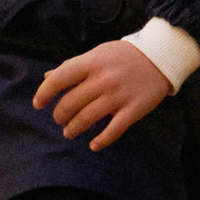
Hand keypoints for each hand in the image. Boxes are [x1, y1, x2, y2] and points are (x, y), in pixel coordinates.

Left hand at [33, 38, 171, 150]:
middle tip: (59, 119)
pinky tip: (93, 144)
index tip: (38, 104)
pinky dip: (101, 141)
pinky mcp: (134, 109)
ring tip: (69, 132)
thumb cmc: (124, 56)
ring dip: (73, 129)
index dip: (44, 93)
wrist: (161, 57)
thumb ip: (73, 66)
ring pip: (87, 118)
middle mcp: (104, 79)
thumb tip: (47, 77)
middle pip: (71, 103)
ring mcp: (119, 95)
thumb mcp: (97, 54)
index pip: (60, 78)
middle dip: (60, 115)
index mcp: (92, 63)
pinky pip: (114, 131)